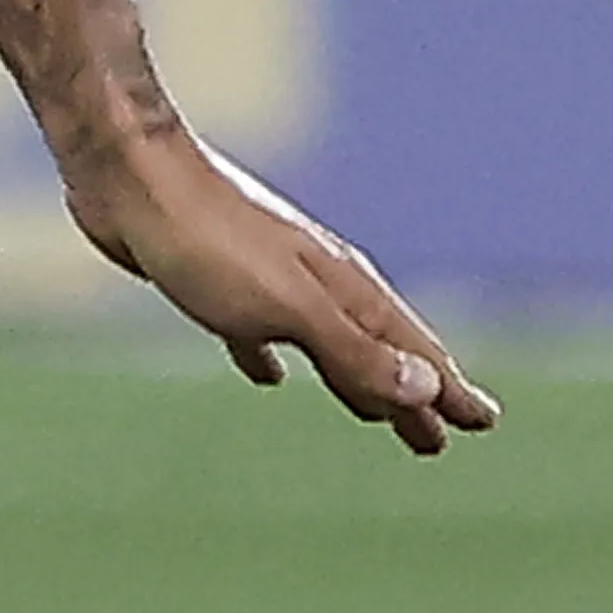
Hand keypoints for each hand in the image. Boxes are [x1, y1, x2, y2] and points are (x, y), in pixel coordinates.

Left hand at [65, 115, 489, 455]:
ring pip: (325, 342)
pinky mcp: (216, 281)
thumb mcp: (289, 307)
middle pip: (377, 350)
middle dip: (411, 395)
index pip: (412, 351)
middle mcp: (316, 281)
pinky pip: (259, 331)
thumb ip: (354, 348)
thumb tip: (427, 386)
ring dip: (353, 378)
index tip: (484, 423)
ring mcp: (268, 278)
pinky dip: (270, 356)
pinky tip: (266, 375)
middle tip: (439, 440)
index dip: (448, 391)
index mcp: (342, 288)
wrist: (128, 172)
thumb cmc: (208, 242)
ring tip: (371, 413)